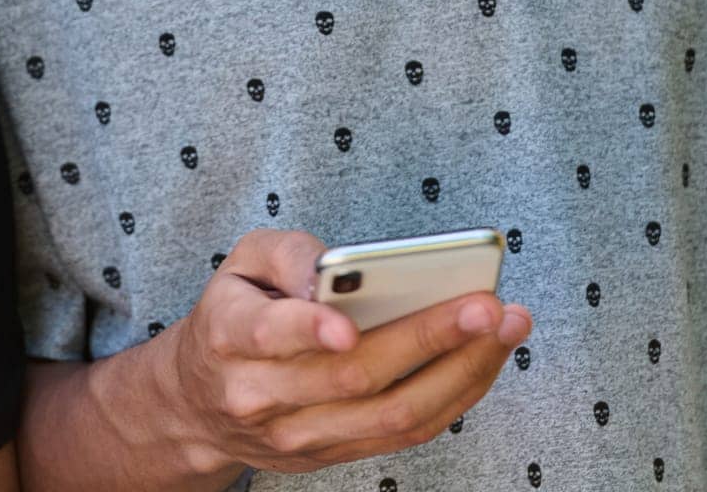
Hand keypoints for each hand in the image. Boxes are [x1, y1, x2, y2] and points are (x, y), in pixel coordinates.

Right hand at [165, 228, 532, 476]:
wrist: (200, 402)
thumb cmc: (234, 311)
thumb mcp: (240, 262)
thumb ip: (286, 253)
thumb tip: (334, 267)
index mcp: (230, 336)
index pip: (269, 336)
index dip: (309, 331)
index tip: (347, 324)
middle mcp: (264, 396)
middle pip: (354, 377)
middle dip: (427, 338)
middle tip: (484, 304)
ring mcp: (303, 436)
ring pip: (390, 414)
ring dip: (460, 371)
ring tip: (506, 327)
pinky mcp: (336, 453)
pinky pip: (405, 433)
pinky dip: (454, 394)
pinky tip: (487, 357)